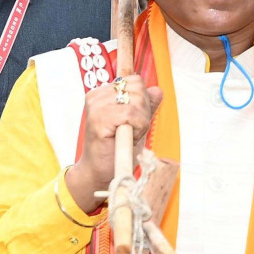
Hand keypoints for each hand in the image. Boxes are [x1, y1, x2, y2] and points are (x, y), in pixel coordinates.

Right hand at [64, 74, 162, 214]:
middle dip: (143, 110)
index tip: (133, 120)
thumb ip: (146, 106)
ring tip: (128, 135)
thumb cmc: (116, 150)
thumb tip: (157, 90)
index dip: (143, 100)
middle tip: (132, 130)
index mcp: (103, 94)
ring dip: (140, 120)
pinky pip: (132, 114)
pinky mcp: (99, 119)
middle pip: (137, 87)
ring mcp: (96, 106)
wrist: (100, 173)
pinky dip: (137, 128)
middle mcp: (97, 96)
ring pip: (136, 99)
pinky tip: (127, 138)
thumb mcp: (136, 124)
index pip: (134, 80)